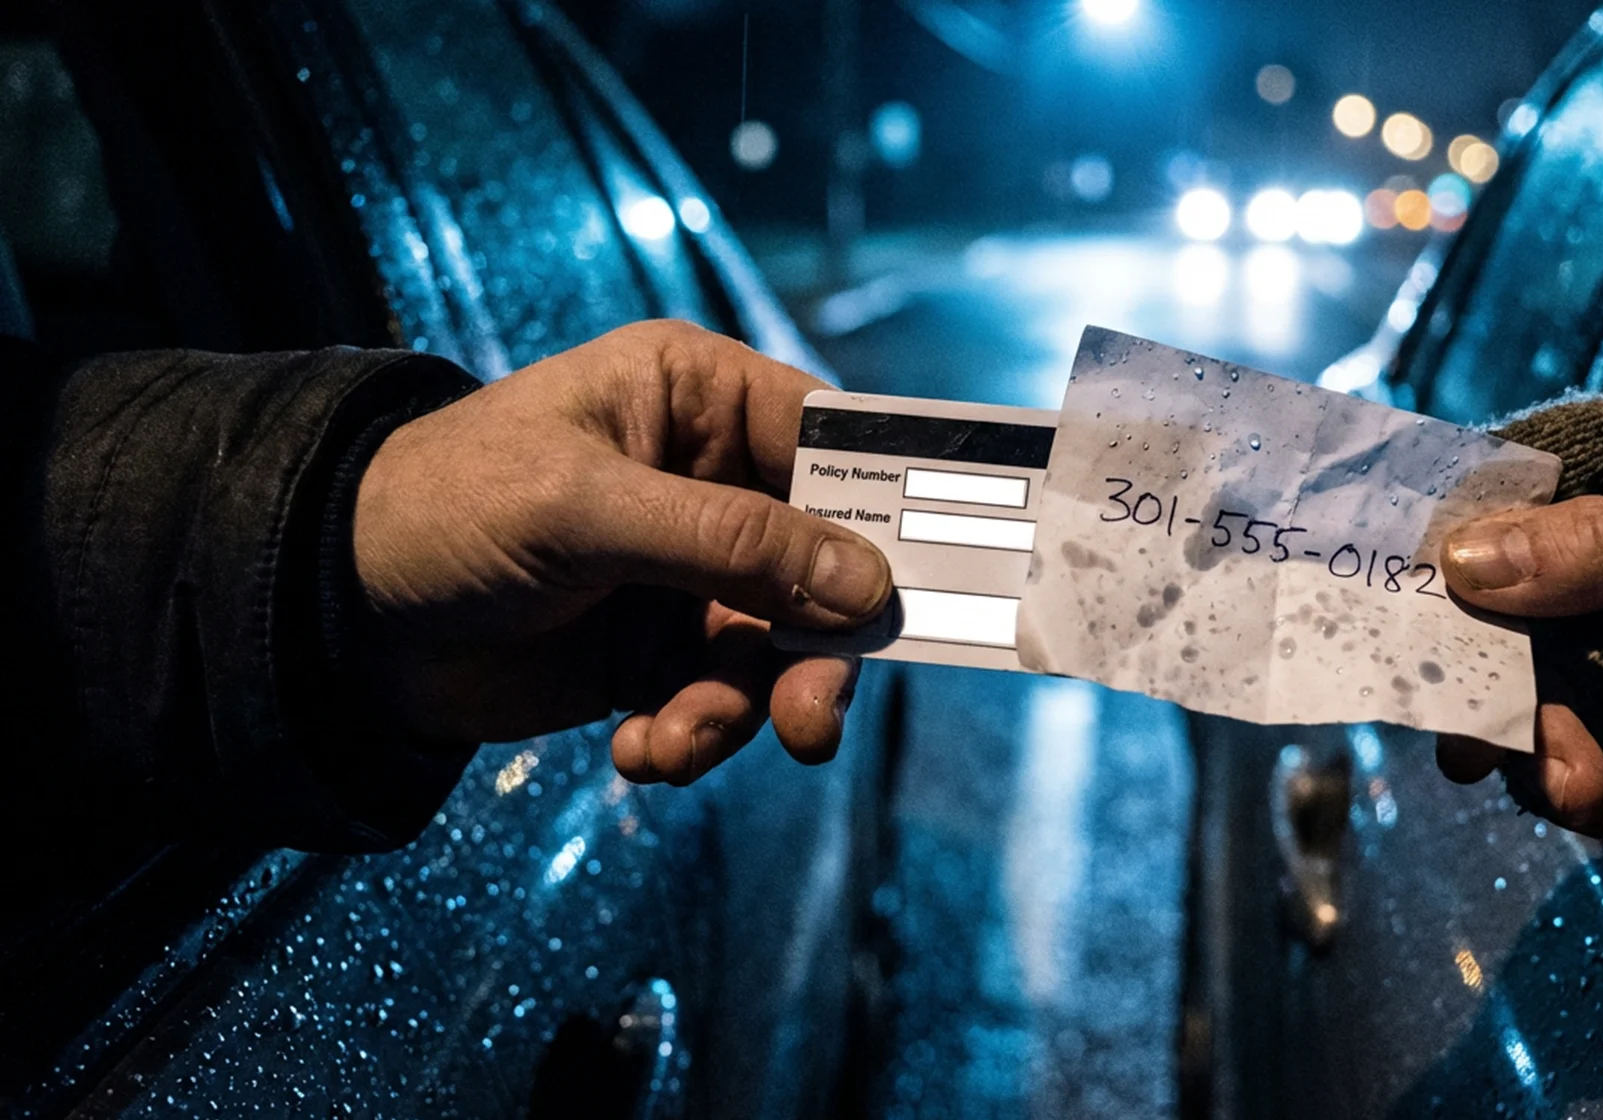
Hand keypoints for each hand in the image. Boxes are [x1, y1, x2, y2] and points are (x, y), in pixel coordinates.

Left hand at [353, 320, 891, 784]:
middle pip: (822, 566)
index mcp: (697, 399)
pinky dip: (691, 736)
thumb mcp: (586, 511)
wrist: (333, 616)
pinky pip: (718, 701)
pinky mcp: (655, 650)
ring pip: (774, 649)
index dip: (884, 512)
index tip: (921, 585)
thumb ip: (727, 545)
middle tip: (810, 720)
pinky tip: (637, 752)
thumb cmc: (446, 508)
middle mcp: (709, 482)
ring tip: (674, 742)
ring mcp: (685, 572)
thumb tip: (863, 584)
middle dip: (814, 651)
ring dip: (739, 709)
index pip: (830, 445)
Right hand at [1434, 496, 1602, 836]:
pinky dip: (1592, 783)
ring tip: (1574, 789)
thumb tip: (1461, 560)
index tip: (1398, 604)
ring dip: (1542, 749)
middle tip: (1468, 749)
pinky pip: (1592, 744)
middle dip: (1489, 685)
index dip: (1443, 541)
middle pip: (1506, 604)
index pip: (1506, 482)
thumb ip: (1582, 549)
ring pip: (1541, 689)